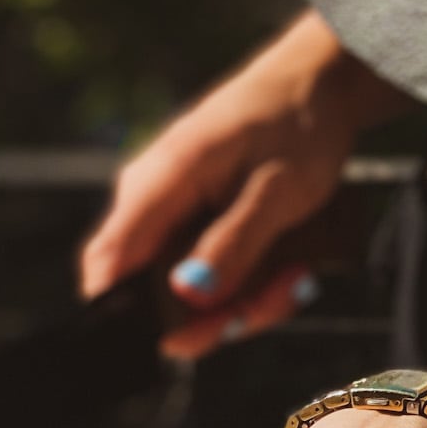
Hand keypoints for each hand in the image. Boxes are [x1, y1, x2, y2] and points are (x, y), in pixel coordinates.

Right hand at [81, 13, 396, 357]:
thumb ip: (234, 243)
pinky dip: (250, 289)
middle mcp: (155, 201)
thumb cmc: (298, 125)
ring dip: (241, 305)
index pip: (107, 260)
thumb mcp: (278, 190)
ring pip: (186, 296)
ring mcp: (174, 216)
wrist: (320, 86)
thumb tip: (189, 293)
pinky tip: (287, 272)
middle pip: (148, 294)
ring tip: (292, 280)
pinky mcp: (196, 228)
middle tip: (263, 305)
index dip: (121, 315)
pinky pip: (208, 280)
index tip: (174, 341)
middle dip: (208, 319)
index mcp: (162, 179)